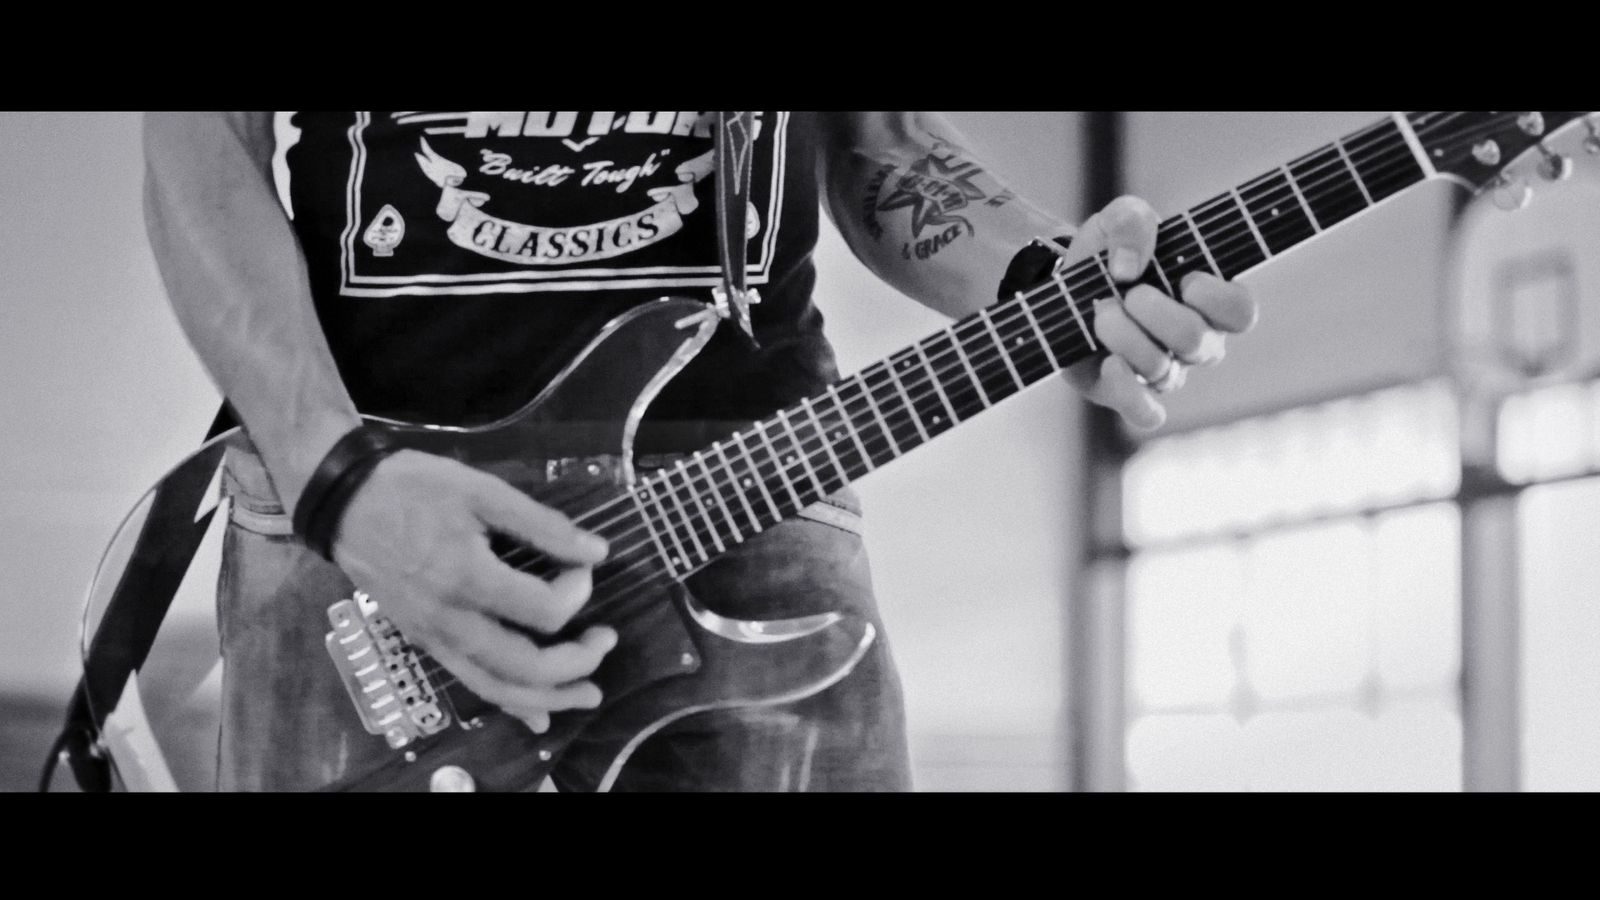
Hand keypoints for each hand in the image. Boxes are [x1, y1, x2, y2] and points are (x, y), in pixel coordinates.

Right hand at [330, 449, 615, 733]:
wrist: (344, 502)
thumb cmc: (413, 488)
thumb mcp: (483, 491)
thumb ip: (543, 525)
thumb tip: (596, 552)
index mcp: (466, 579)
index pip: (543, 610)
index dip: (577, 590)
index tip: (582, 564)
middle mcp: (449, 621)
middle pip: (525, 667)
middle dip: (576, 661)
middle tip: (607, 639)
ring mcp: (433, 637)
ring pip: (498, 688)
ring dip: (550, 697)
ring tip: (589, 693)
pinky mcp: (425, 641)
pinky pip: (472, 683)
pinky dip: (510, 703)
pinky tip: (538, 716)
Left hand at [1059, 195, 1257, 429]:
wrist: (1061, 284)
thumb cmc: (1108, 254)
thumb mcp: (1118, 218)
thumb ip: (1132, 221)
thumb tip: (1130, 268)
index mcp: (1208, 299)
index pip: (1241, 313)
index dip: (1216, 299)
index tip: (1184, 278)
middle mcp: (1194, 341)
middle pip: (1196, 341)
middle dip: (1155, 312)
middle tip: (1128, 294)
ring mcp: (1164, 371)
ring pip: (1163, 370)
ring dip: (1123, 335)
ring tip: (1100, 311)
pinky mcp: (1128, 394)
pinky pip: (1147, 414)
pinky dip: (1129, 391)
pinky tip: (1108, 363)